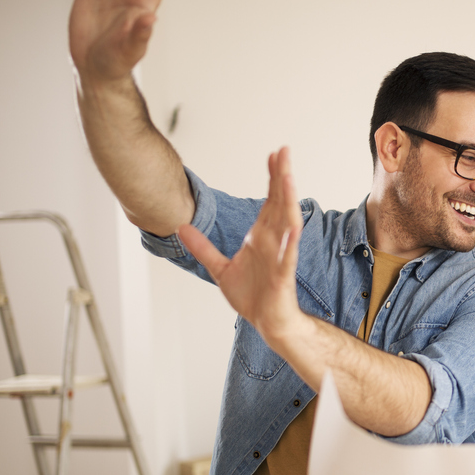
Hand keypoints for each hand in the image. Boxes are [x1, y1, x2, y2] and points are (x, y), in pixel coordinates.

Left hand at [179, 148, 306, 347]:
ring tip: (288, 177)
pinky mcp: (282, 275)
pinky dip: (289, 240)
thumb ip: (202, 247)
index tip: (273, 156)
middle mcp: (272, 241)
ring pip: (286, 222)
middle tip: (285, 151)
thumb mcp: (219, 269)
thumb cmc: (253, 297)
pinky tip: (293, 224)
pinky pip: (287, 255)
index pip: (269, 201)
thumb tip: (181, 227)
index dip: (272, 178)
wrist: (267, 323)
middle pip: (279, 203)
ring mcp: (279, 256)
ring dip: (287, 199)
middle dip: (282, 177)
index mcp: (260, 238)